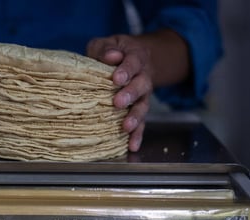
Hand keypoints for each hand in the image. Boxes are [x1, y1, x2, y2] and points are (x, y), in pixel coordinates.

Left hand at [86, 34, 152, 151]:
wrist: (136, 57)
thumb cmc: (115, 51)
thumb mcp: (107, 43)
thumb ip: (105, 48)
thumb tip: (111, 56)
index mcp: (135, 57)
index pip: (133, 62)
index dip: (126, 70)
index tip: (117, 77)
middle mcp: (143, 77)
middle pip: (141, 85)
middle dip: (131, 94)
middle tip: (118, 102)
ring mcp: (143, 94)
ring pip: (143, 105)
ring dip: (136, 117)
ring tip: (126, 127)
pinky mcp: (139, 109)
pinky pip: (142, 122)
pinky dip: (138, 134)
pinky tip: (132, 146)